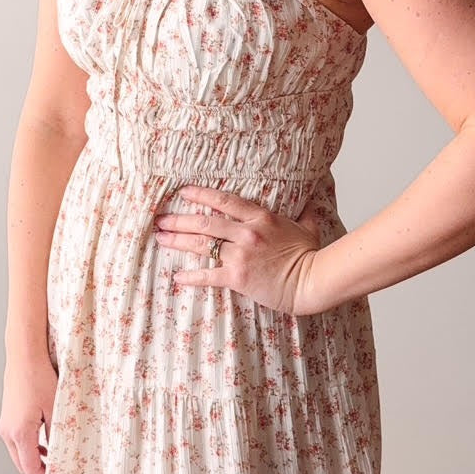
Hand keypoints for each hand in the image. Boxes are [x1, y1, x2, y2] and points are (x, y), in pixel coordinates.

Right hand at [0, 353, 57, 473]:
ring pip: (18, 454)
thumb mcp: (55, 409)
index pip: (30, 468)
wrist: (24, 356)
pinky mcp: (7, 418)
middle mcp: (7, 431)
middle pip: (21, 465)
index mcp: (20, 432)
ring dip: (32, 461)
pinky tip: (43, 447)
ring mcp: (5, 425)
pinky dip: (28, 449)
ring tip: (52, 465)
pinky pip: (16, 441)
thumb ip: (56, 435)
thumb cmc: (40, 378)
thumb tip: (59, 454)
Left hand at [153, 184, 325, 315]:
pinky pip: (208, 275)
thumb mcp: (308, 227)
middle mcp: (246, 233)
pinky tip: (177, 276)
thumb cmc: (310, 255)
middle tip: (160, 219)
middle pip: (204, 222)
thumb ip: (305, 211)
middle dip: (178, 220)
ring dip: (177, 240)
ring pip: (201, 245)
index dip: (200, 195)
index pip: (223, 201)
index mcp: (260, 218)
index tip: (183, 192)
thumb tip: (314, 194)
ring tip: (160, 238)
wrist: (311, 281)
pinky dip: (191, 276)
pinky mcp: (237, 277)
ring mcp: (240, 255)